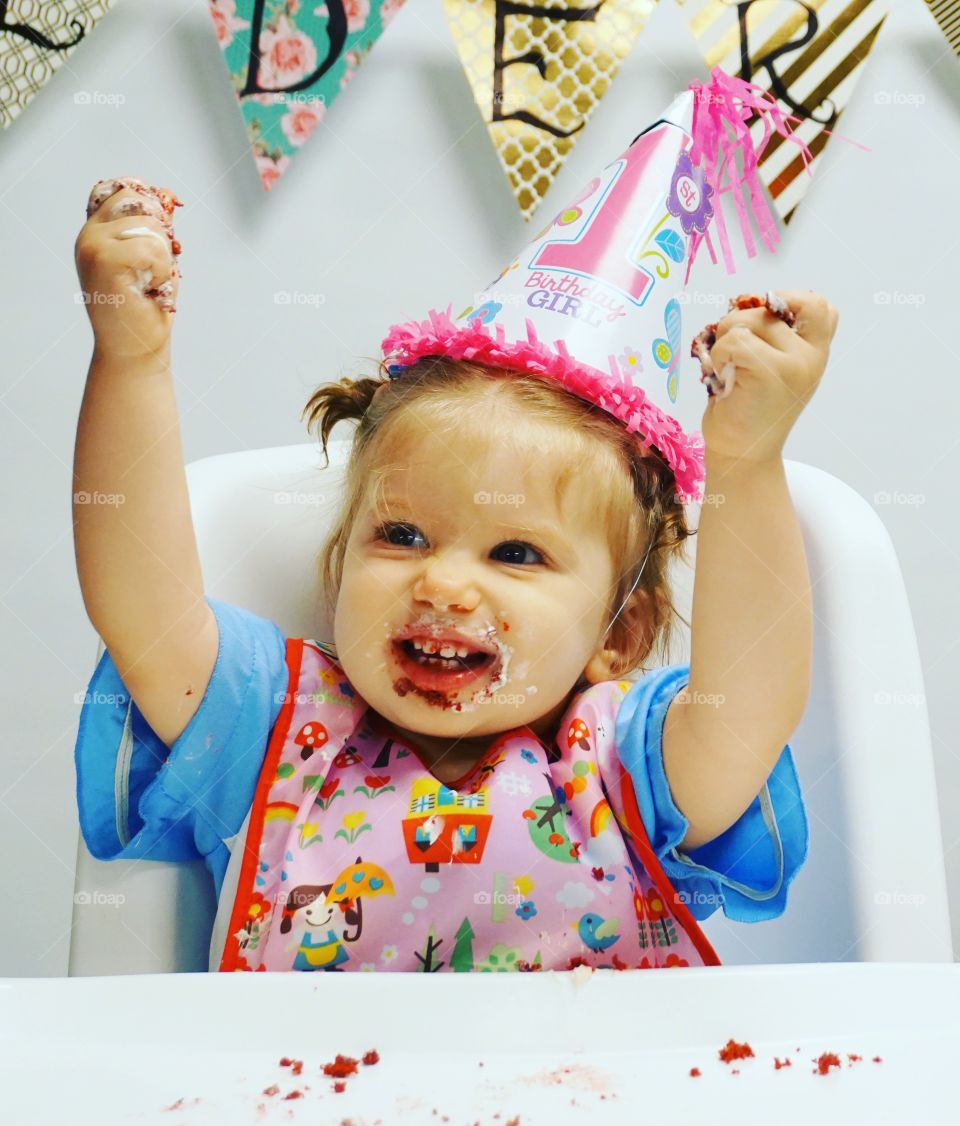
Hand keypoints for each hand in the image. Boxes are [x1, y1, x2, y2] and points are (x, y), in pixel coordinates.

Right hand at [74, 179, 181, 359]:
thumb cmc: (146, 308)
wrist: (133, 350)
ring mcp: (92, 245)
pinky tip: (149, 288)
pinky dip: (160, 269)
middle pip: (139, 199)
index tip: (163, 232)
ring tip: (150, 282)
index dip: (149, 200)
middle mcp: (89, 234)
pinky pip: (150, 247)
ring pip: (149, 224)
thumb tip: (169, 195)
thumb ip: (158, 228)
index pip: (121, 188)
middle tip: (155, 269)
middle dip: (161, 232)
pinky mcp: (103, 259)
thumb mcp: (155, 259)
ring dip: (162, 257)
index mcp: (96, 231)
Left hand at [700, 290, 838, 466]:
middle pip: (772, 306)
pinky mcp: (770, 373)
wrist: (742, 455)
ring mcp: (794, 365)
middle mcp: (811, 357)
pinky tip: (721, 377)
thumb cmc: (747, 410)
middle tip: (732, 352)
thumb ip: (774, 338)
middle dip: (741, 319)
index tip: (763, 318)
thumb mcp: (773, 370)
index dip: (790, 299)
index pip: (820, 306)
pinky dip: (718, 355)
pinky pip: (734, 341)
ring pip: (747, 320)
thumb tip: (749, 302)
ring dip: (724, 340)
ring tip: (727, 370)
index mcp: (815, 353)